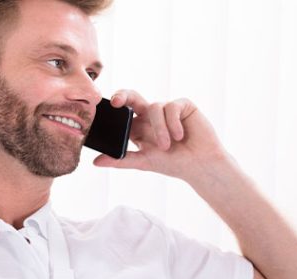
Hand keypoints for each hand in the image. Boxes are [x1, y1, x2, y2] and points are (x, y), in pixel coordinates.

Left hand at [91, 90, 227, 181]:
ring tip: (167, 145)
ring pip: (155, 107)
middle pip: (133, 97)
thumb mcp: (144, 162)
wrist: (201, 165)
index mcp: (139, 127)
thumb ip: (120, 160)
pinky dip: (173, 122)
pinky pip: (172, 106)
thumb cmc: (174, 164)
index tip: (106, 108)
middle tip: (116, 101)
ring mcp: (167, 109)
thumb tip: (95, 162)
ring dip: (160, 128)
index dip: (114, 107)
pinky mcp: (183, 106)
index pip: (122, 113)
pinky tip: (180, 136)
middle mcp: (151, 116)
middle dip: (123, 95)